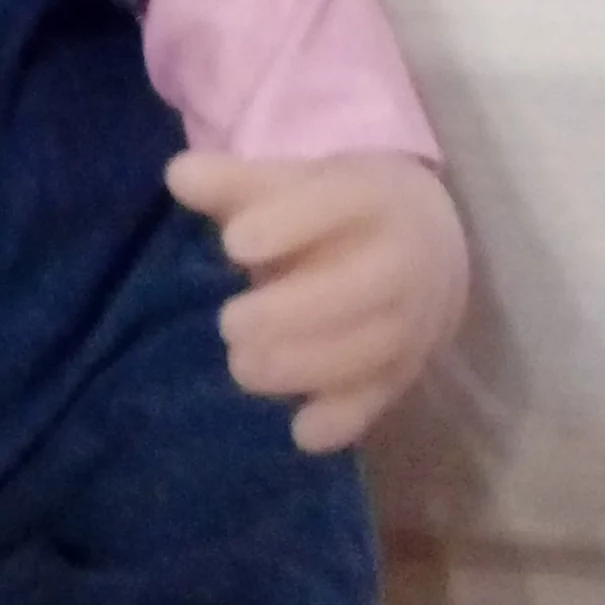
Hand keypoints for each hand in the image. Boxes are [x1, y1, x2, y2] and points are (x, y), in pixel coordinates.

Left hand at [165, 150, 469, 453]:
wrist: (426, 247)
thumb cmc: (336, 213)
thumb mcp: (292, 184)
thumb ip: (234, 183)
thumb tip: (178, 175)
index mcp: (372, 198)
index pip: (336, 206)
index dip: (285, 225)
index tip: (234, 242)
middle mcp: (401, 261)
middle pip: (357, 289)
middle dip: (289, 313)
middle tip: (229, 324)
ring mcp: (408, 321)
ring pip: (367, 350)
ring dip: (302, 366)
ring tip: (243, 366)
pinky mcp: (402, 372)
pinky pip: (379, 401)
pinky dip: (344, 421)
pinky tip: (301, 428)